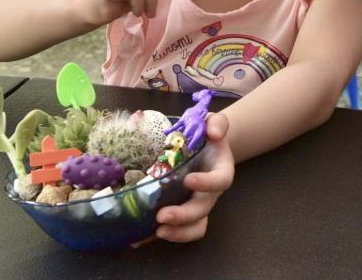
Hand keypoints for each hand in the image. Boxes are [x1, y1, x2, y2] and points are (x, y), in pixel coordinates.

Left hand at [156, 113, 234, 241]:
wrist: (204, 145)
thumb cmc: (208, 133)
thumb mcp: (214, 122)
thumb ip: (218, 123)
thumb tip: (214, 132)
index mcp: (221, 170)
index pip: (220, 181)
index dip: (206, 184)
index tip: (188, 180)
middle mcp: (211, 192)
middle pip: (203, 210)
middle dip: (183, 216)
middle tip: (162, 216)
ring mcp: (197, 204)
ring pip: (195, 227)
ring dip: (177, 233)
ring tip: (157, 231)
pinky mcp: (183, 211)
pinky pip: (177, 229)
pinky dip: (159, 234)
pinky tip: (140, 237)